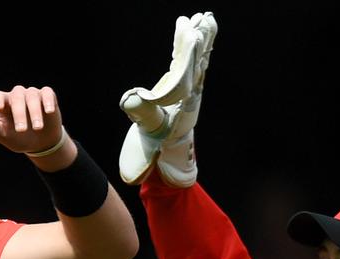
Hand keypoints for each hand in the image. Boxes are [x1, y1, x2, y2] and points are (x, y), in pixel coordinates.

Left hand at [0, 86, 72, 165]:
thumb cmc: (18, 138)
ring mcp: (32, 94)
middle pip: (16, 98)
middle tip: (21, 130)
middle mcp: (17, 96)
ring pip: (32, 96)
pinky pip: (47, 93)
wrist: (41, 143)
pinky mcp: (47, 96)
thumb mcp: (3, 135)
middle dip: (19, 114)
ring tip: (37, 128)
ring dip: (35, 112)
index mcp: (4, 103)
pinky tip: (49, 111)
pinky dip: (48, 101)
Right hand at [119, 12, 217, 185]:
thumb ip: (142, 114)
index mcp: (183, 102)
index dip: (188, 50)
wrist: (166, 159)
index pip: (187, 70)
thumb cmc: (156, 146)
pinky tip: (197, 36)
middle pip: (199, 61)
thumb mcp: (147, 132)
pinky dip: (197, 50)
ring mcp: (190, 93)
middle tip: (205, 18)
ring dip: (203, 41)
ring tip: (206, 19)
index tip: (189, 31)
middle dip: (201, 39)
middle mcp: (190, 95)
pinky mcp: (185, 92)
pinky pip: (194, 67)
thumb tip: (132, 98)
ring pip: (200, 61)